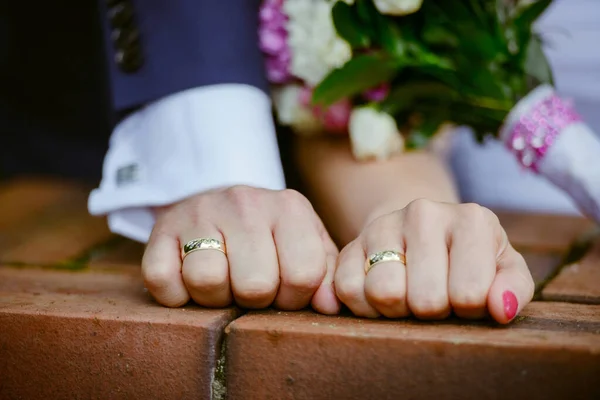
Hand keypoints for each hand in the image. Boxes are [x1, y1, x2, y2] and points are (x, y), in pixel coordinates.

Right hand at [142, 186, 339, 313]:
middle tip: (248, 286)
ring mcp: (200, 212)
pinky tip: (189, 280)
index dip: (293, 298)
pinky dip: (175, 295)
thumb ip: (326, 274)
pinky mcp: (161, 229)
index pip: (303, 275)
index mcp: (289, 208)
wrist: (217, 203)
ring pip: (207, 281)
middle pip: (255, 285)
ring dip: (214, 297)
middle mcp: (245, 203)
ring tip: (222, 280)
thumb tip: (330, 308)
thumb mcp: (306, 244)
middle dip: (253, 299)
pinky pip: (162, 281)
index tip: (283, 290)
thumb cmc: (269, 235)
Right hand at [334, 199, 534, 323]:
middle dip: (432, 313)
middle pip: (425, 299)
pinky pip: (348, 290)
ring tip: (408, 298)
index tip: (467, 298)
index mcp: (471, 219)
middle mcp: (424, 212)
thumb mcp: (503, 269)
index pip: (469, 294)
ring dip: (397, 311)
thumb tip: (501, 309)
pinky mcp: (350, 245)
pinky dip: (365, 307)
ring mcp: (382, 225)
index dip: (469, 311)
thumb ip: (513, 288)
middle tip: (436, 300)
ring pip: (384, 292)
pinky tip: (381, 298)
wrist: (422, 231)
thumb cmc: (469, 260)